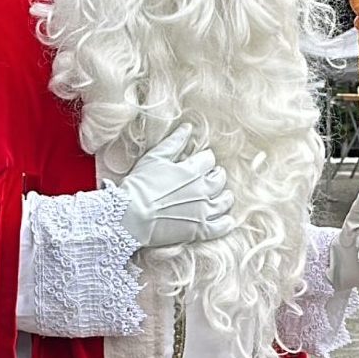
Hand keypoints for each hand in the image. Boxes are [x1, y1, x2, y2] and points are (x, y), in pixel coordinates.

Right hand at [119, 124, 234, 248]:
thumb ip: (174, 142)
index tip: (200, 161)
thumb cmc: (140, 184)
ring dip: (225, 197)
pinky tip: (226, 220)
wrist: (131, 216)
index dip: (205, 159)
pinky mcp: (201, 230)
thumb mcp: (155, 157)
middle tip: (211, 177)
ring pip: (225, 201)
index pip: (209, 160)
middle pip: (220, 179)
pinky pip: (222, 226)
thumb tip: (188, 128)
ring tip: (222, 196)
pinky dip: (227, 222)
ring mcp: (204, 211)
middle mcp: (203, 189)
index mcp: (193, 170)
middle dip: (216, 176)